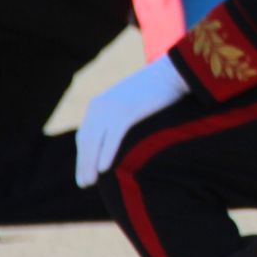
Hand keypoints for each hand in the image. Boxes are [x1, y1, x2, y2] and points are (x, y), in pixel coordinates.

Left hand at [75, 56, 188, 186]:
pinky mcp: (127, 111)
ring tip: (89, 182)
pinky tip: (104, 169)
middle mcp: (100, 106)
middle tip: (84, 184)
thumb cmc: (156, 89)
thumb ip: (121, 117)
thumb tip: (120, 136)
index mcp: (99, 104)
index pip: (85, 135)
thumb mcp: (131, 102)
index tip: (85, 171)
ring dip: (89, 164)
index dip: (83, 155)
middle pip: (87, 141)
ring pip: (95, 141)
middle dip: (83, 163)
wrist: (173, 72)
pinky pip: (113, 136)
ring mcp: (113, 108)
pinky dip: (107, 153)